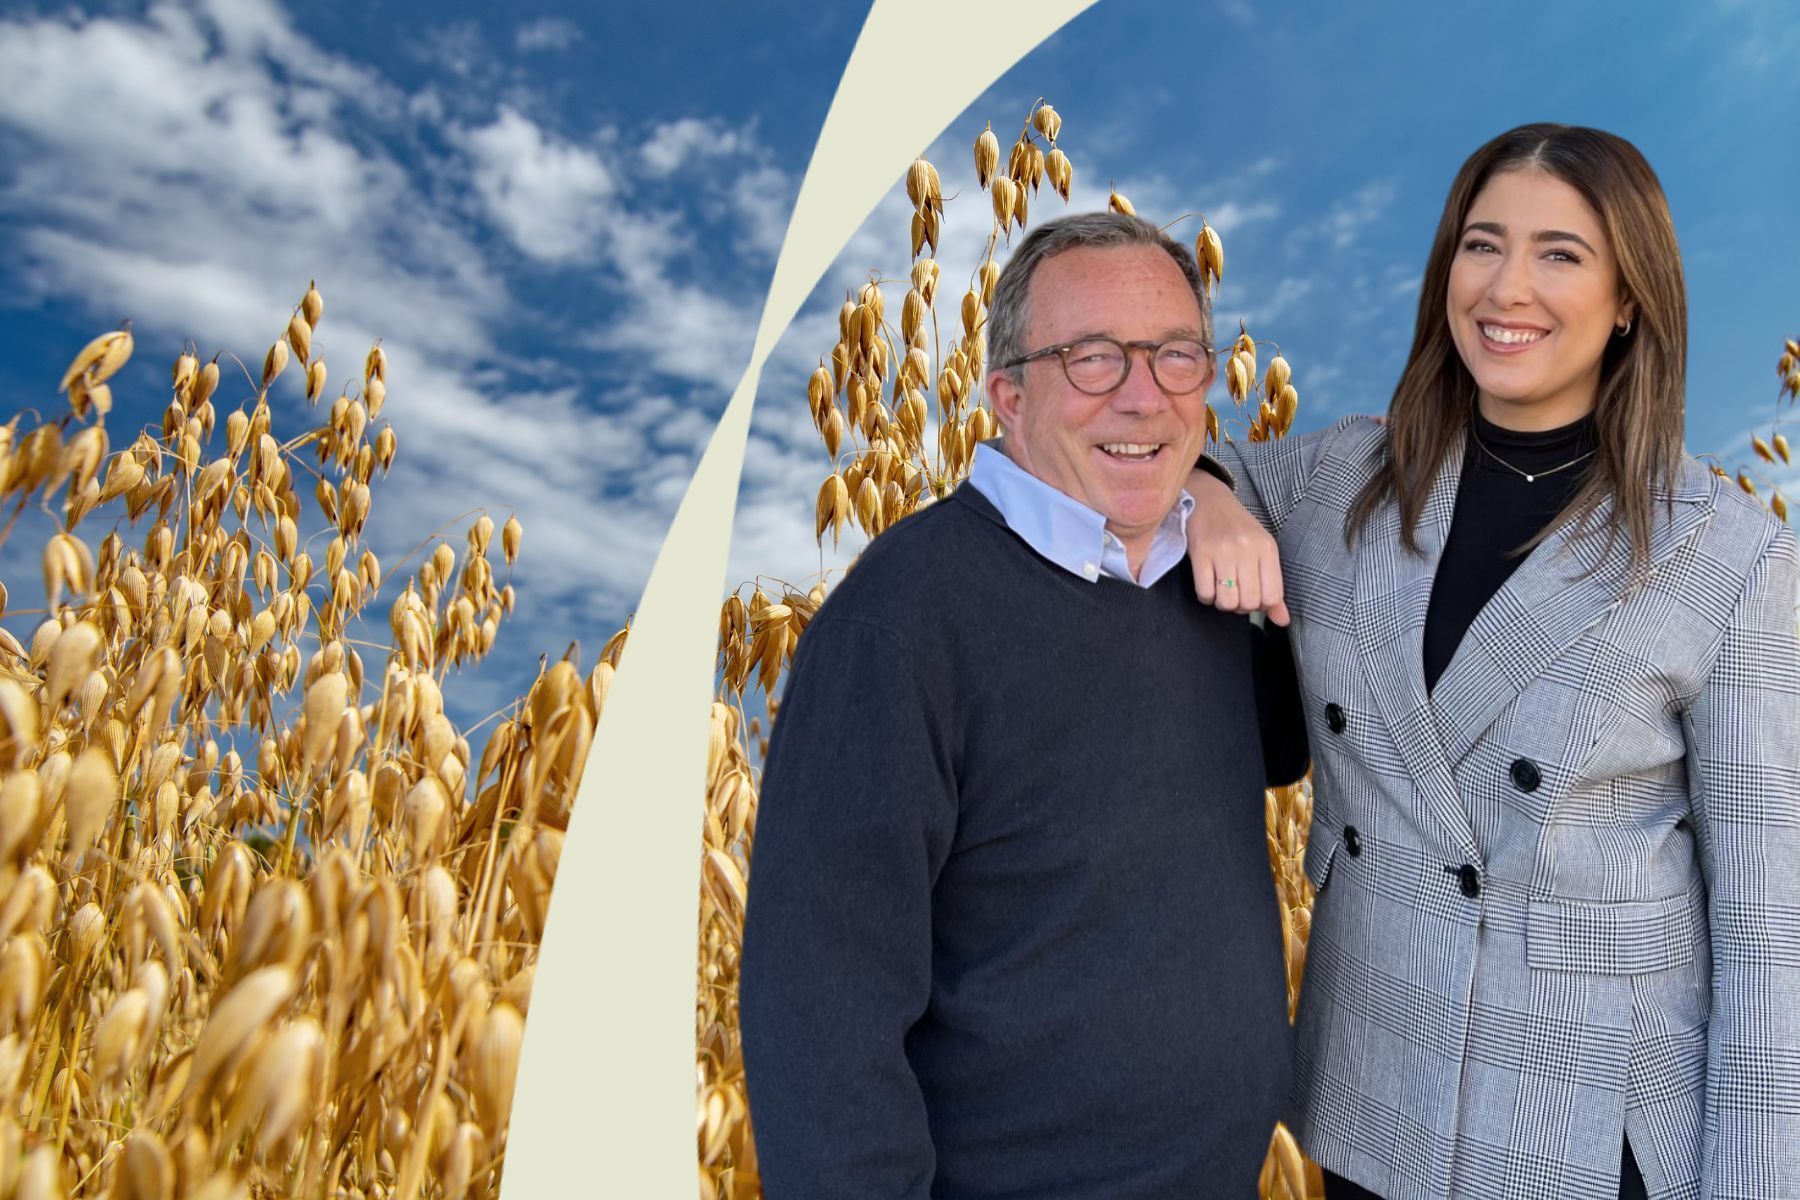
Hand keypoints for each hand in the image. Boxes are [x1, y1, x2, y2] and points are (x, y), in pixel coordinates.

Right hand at [1186, 468, 1288, 625]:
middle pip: (1249, 602)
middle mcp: (1247, 549)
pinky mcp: (1200, 553)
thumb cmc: (1237, 529)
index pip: (1272, 596)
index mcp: (1267, 548)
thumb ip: (1273, 587)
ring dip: (1222, 603)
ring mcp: (1222, 551)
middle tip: (1235, 594)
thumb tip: (1283, 621)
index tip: (1253, 595)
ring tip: (1221, 591)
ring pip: (1227, 601)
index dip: (1261, 604)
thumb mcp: (1261, 552)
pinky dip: (1206, 597)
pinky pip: (1205, 593)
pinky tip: (1208, 586)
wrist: (1207, 500)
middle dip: (1241, 607)